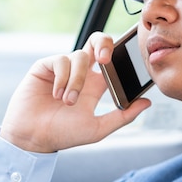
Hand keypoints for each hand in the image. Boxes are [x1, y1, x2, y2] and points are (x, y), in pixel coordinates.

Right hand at [0, 32, 150, 152]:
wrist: (34, 138)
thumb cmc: (64, 134)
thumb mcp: (98, 128)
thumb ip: (123, 116)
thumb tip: (147, 103)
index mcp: (97, 85)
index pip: (113, 62)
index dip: (121, 56)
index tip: (128, 62)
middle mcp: (81, 73)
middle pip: (97, 42)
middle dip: (103, 43)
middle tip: (105, 59)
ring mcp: (63, 69)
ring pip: (79, 57)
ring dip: (76, 80)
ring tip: (68, 102)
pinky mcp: (45, 67)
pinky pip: (60, 60)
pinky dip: (62, 78)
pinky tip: (56, 94)